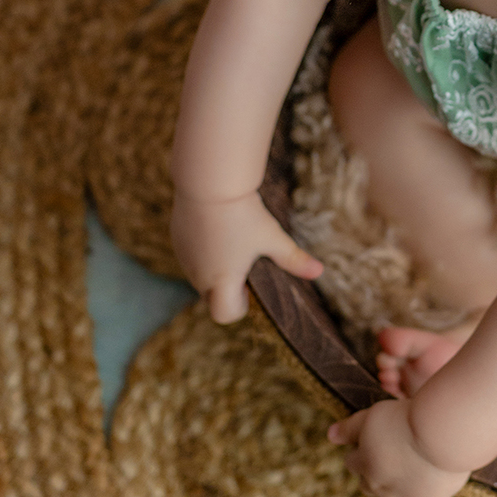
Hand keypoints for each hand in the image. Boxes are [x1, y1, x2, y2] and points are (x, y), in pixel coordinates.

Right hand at [170, 188, 323, 322]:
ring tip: (231, 240)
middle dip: (228, 287)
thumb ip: (293, 259)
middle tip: (245, 260)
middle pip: (212, 297)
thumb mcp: (272, 237)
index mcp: (222, 281)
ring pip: (200, 275)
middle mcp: (199, 275)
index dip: (238, 306)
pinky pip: (190, 256)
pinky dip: (202, 251)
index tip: (250, 285)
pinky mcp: (177, 239)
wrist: (209, 181)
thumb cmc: (243, 213)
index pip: (224, 314)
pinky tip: (217, 228)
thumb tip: (319, 272)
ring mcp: (185, 257)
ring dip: (214, 268)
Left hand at [328, 398, 468, 496]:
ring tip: (410, 470)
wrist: (440, 433)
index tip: (377, 438)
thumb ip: (348, 428)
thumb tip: (329, 435)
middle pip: (368, 485)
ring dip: (395, 489)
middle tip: (393, 453)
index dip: (363, 448)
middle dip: (374, 472)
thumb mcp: (371, 415)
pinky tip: (426, 493)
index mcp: (363, 465)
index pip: (353, 461)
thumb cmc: (406, 419)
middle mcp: (378, 488)